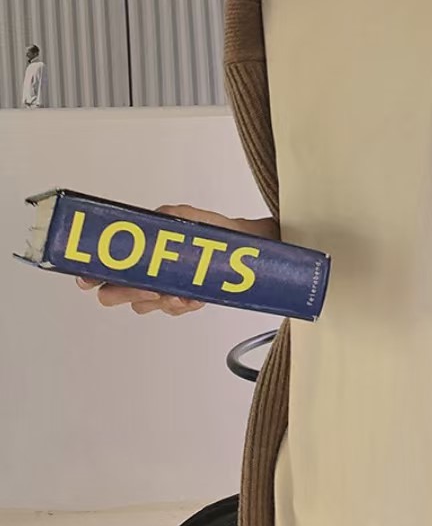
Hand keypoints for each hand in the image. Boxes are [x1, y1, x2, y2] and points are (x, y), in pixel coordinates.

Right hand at [75, 204, 268, 316]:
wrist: (247, 246)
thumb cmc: (212, 231)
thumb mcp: (187, 216)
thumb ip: (168, 216)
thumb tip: (155, 220)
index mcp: (137, 252)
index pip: (103, 268)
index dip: (91, 275)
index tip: (92, 278)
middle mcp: (144, 273)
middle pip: (115, 294)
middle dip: (126, 293)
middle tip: (146, 287)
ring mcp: (163, 289)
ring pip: (145, 306)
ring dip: (158, 301)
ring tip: (175, 293)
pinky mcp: (185, 299)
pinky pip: (174, 309)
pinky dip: (182, 304)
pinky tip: (193, 296)